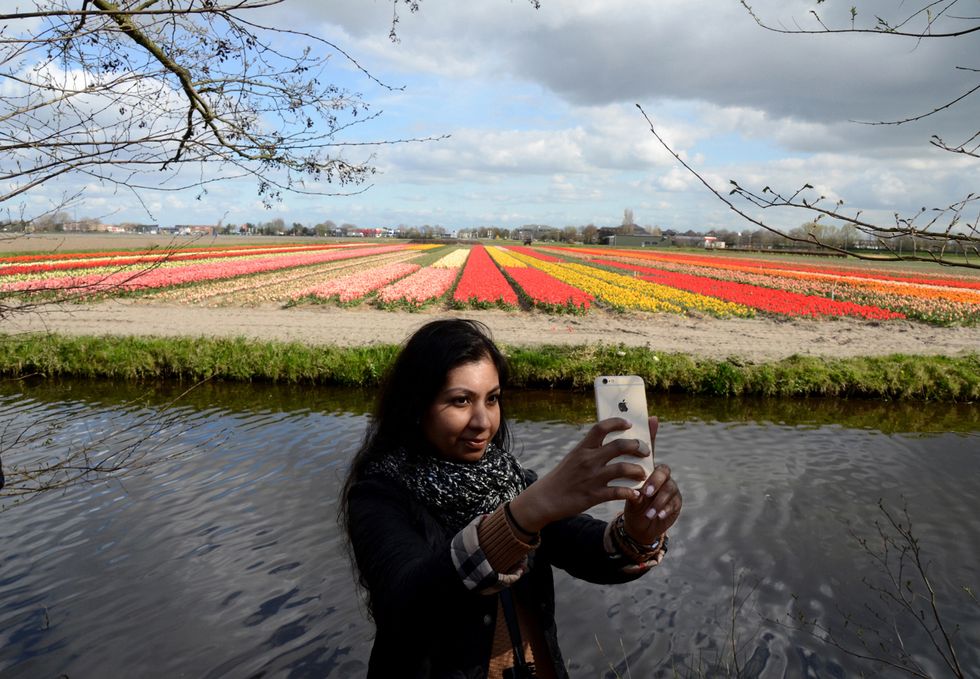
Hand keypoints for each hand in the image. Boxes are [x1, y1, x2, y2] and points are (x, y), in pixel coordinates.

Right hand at [509, 416, 650, 532]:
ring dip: (638, 470)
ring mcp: (592, 478)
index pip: (601, 427)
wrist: (545, 499)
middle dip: (638, 447)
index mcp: (582, 448)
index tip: (629, 424)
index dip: (618, 422)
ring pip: (623, 469)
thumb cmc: (562, 477)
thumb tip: (609, 441)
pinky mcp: (594, 495)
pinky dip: (631, 493)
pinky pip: (619, 492)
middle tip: (646, 451)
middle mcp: (588, 460)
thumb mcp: (573, 458)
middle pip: (620, 446)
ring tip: (643, 473)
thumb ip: (590, 450)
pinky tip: (635, 494)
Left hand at [622, 437, 681, 544]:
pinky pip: (674, 503)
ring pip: (670, 489)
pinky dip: (666, 510)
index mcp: (649, 471)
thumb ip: (632, 491)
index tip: (641, 469)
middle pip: (664, 472)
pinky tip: (659, 515)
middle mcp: (662, 477)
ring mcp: (671, 489)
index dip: (651, 451)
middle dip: (655, 482)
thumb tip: (633, 490)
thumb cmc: (634, 505)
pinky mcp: (677, 502)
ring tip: (648, 514)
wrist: (640, 525)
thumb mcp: (630, 498)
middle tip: (646, 493)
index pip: (652, 458)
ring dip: (658, 502)